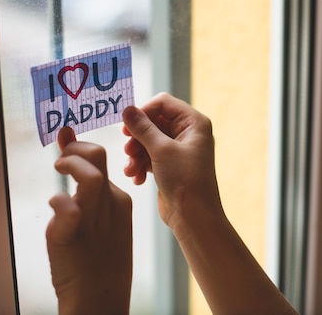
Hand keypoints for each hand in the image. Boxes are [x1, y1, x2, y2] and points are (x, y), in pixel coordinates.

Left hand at [46, 127, 131, 314]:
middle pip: (97, 157)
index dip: (79, 147)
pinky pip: (67, 209)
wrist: (100, 299)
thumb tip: (69, 153)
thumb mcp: (99, 219)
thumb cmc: (97, 258)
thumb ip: (85, 187)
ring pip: (88, 177)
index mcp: (119, 200)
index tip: (64, 143)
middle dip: (76, 148)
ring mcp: (92, 221)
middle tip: (60, 157)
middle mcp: (108, 206)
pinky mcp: (70, 237)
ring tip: (56, 169)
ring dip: (69, 165)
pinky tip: (54, 208)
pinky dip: (58, 201)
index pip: (101, 159)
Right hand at [122, 93, 221, 238]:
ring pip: (148, 140)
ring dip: (136, 154)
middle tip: (128, 150)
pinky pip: (149, 156)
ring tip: (131, 169)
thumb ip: (142, 128)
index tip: (127, 126)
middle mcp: (188, 133)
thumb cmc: (185, 181)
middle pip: (153, 122)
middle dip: (137, 137)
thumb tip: (127, 109)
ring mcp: (179, 149)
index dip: (143, 112)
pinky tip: (136, 178)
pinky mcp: (170, 165)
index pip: (163, 103)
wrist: (194, 217)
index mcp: (193, 122)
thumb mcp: (161, 150)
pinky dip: (140, 165)